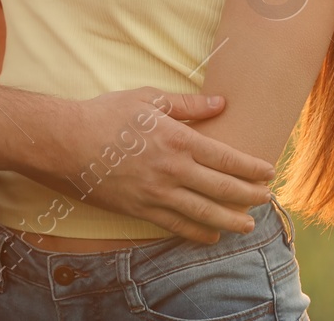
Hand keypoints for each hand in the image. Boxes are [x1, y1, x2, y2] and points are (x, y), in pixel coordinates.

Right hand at [27, 89, 275, 244]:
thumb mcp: (148, 99)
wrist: (66, 142)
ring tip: (249, 225)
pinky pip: (175, 225)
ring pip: (203, 211)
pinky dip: (197, 232)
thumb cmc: (106, 115)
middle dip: (248, 195)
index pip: (225, 157)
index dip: (250, 167)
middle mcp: (172, 169)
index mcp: (177, 139)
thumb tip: (220, 103)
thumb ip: (187, 104)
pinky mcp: (140, 209)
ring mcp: (156, 193)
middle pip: (221, 187)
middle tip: (266, 199)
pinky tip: (211, 235)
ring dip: (230, 219)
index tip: (267, 171)